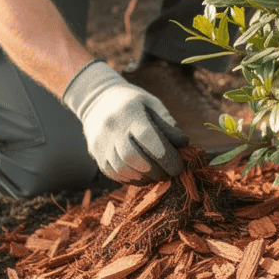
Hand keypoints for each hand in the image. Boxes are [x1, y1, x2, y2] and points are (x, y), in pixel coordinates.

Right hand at [62, 60, 187, 182]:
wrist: (96, 100)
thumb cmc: (132, 102)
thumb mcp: (151, 103)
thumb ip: (166, 123)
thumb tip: (182, 144)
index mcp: (129, 112)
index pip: (148, 137)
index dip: (166, 156)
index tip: (178, 166)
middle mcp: (112, 128)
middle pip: (133, 157)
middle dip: (155, 170)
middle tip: (168, 174)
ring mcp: (101, 142)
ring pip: (122, 169)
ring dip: (143, 177)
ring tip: (156, 175)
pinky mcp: (96, 153)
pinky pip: (113, 173)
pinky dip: (130, 179)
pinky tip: (141, 176)